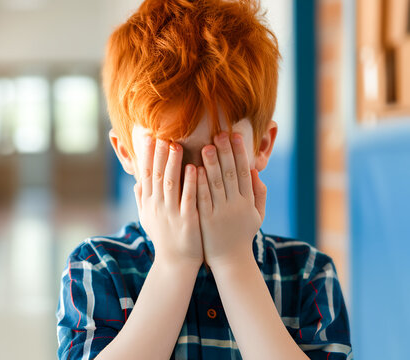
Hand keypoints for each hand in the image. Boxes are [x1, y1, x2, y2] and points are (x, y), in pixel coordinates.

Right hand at [133, 135, 203, 267]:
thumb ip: (142, 200)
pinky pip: (188, 198)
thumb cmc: (163, 238)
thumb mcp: (147, 219)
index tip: (148, 137)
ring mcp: (171, 213)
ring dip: (173, 164)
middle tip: (162, 135)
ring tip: (176, 146)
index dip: (147, 155)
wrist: (175, 263)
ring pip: (171, 184)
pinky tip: (195, 168)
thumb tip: (136, 182)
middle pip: (157, 175)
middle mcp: (157, 206)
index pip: (146, 174)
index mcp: (148, 203)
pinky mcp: (187, 220)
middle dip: (159, 154)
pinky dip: (191, 183)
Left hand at [196, 132, 266, 269]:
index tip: (235, 136)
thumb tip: (255, 170)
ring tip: (206, 147)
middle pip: (231, 175)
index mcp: (247, 202)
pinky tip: (194, 170)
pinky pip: (202, 199)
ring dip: (211, 165)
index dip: (240, 153)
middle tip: (219, 134)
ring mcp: (220, 213)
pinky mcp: (206, 221)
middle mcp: (236, 206)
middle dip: (226, 153)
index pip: (245, 172)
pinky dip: (198, 184)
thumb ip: (258, 193)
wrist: (230, 261)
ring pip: (216, 185)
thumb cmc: (242, 235)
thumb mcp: (257, 215)